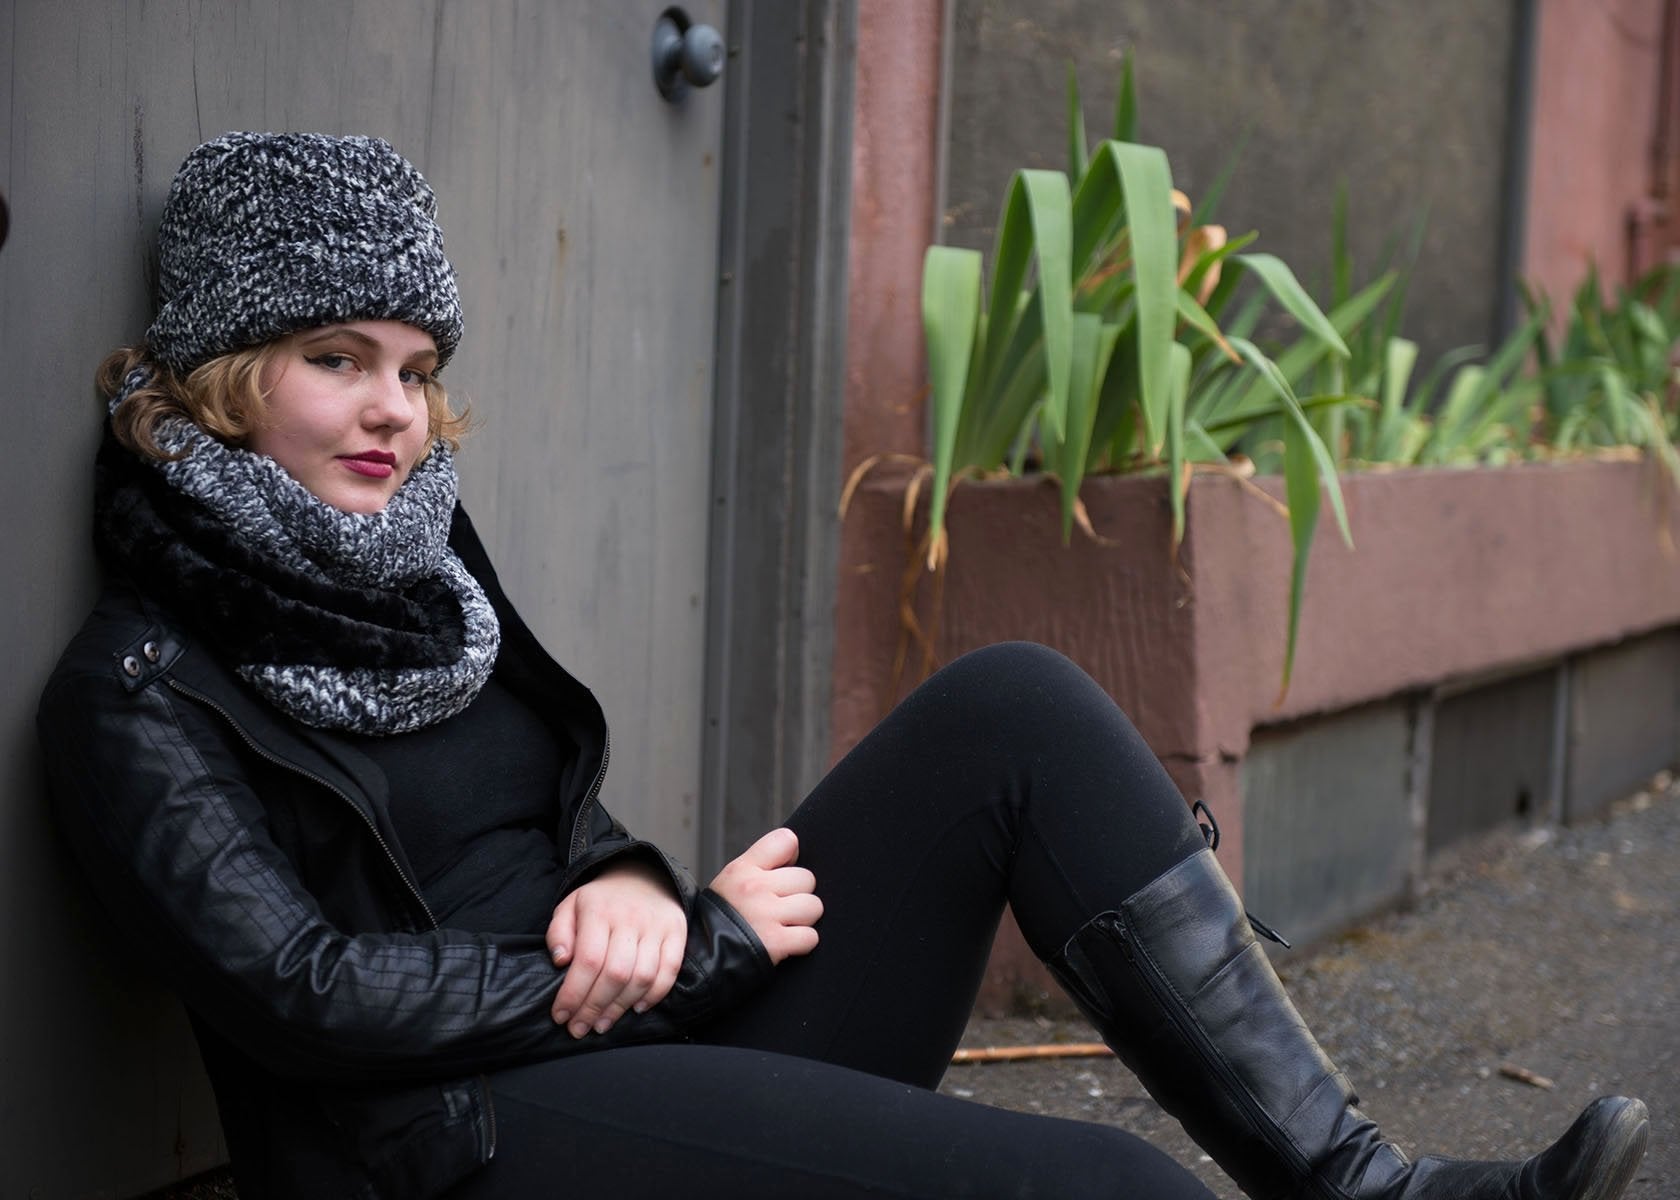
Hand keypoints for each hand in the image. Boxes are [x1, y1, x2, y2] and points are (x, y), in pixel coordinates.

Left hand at [546, 860, 686, 1038]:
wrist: (642, 875)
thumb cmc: (601, 900)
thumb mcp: (570, 906)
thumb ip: (558, 933)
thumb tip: (560, 961)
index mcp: (600, 911)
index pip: (587, 960)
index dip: (573, 993)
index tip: (561, 1015)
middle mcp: (630, 918)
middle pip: (615, 973)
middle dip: (594, 1008)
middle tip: (580, 1029)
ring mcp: (656, 927)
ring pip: (642, 976)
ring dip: (621, 1007)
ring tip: (603, 1024)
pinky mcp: (677, 933)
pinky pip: (669, 971)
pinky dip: (654, 995)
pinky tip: (636, 1008)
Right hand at [708, 828, 821, 963]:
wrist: (701, 960)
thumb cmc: (720, 918)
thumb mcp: (730, 881)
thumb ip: (760, 864)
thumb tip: (795, 851)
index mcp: (742, 869)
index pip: (786, 840)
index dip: (791, 857)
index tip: (782, 873)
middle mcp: (755, 888)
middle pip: (807, 879)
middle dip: (798, 895)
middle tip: (780, 908)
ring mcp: (766, 915)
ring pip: (814, 907)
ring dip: (804, 920)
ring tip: (784, 925)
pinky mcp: (776, 942)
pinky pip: (811, 937)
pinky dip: (803, 943)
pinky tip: (786, 944)